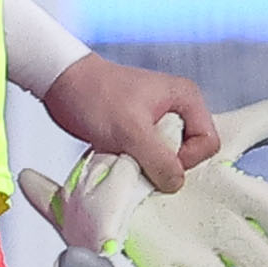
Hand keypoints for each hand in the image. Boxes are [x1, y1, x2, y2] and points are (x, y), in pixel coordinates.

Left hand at [37, 49, 216, 189]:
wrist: (59, 83)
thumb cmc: (94, 95)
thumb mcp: (129, 129)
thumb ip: (158, 158)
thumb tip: (176, 183)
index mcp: (187, 100)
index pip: (208, 142)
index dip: (186, 159)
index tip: (156, 160)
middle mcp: (177, 110)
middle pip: (188, 153)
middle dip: (164, 165)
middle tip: (136, 162)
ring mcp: (157, 122)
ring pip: (165, 159)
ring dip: (146, 167)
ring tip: (122, 159)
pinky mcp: (138, 133)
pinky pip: (146, 158)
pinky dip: (133, 164)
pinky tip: (115, 160)